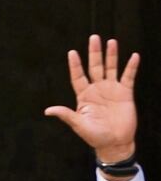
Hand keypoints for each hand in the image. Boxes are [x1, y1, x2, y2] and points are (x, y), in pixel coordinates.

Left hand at [44, 35, 137, 162]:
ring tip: (111, 41)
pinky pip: (129, 77)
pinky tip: (133, 56)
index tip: (72, 52)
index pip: (78, 77)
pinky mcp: (125, 93)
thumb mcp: (78, 124)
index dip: (75, 65)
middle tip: (94, 38)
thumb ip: (66, 114)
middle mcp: (97, 90)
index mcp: (84, 96)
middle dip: (94, 53)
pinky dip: (131, 67)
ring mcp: (112, 90)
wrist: (114, 143)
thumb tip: (47, 111)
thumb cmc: (94, 136)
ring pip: (111, 68)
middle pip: (95, 67)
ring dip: (111, 55)